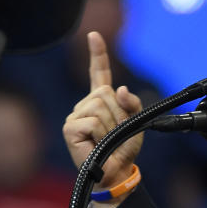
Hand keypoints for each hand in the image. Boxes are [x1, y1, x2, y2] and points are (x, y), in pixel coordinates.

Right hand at [62, 32, 143, 201]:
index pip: (100, 74)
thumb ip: (132, 103)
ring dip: (111, 125)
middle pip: (106, 93)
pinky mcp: (70, 127)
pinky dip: (101, 133)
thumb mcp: (136, 123)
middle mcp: (85, 105)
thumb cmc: (123, 149)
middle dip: (118, 113)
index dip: (98, 54)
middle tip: (116, 133)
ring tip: (107, 140)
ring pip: (101, 107)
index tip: (94, 35)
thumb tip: (120, 88)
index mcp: (101, 101)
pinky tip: (96, 143)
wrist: (115, 172)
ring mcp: (75, 115)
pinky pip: (93, 121)